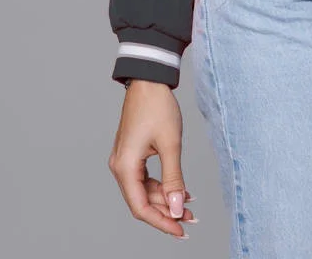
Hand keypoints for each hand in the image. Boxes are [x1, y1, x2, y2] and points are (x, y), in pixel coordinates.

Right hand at [108, 80, 198, 237]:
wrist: (149, 80)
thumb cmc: (157, 107)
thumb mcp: (171, 144)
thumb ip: (174, 179)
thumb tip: (178, 208)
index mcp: (124, 167)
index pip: (141, 208)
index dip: (162, 222)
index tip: (181, 231)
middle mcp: (120, 166)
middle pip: (142, 201)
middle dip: (167, 211)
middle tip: (192, 217)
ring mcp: (124, 160)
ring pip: (145, 190)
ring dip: (166, 198)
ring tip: (190, 204)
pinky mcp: (131, 153)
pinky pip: (145, 177)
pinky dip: (162, 185)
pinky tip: (180, 188)